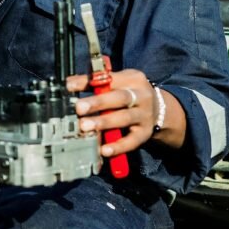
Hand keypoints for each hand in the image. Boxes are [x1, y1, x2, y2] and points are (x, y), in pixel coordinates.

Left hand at [66, 67, 185, 155]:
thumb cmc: (129, 93)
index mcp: (132, 78)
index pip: (109, 78)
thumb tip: (69, 83)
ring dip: (103, 123)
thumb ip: (95, 82)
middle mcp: (141, 95)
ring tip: (85, 127)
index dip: (88, 82)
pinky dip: (118, 146)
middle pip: (119, 98)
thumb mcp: (117, 83)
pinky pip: (132, 141)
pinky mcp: (145, 133)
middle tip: (79, 108)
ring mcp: (144, 115)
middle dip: (98, 103)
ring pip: (124, 118)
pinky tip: (104, 150)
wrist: (159, 110)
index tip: (69, 86)